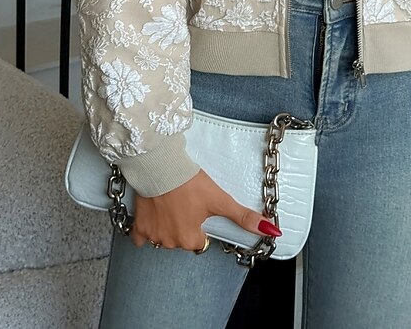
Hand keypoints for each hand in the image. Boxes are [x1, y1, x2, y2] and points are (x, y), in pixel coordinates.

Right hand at [129, 168, 281, 250]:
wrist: (161, 167)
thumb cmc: (190, 182)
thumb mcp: (220, 199)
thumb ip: (243, 217)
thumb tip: (271, 231)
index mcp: (191, 239)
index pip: (200, 241)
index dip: (200, 225)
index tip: (199, 211)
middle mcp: (172, 243)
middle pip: (182, 239)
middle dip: (184, 225)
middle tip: (185, 204)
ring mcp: (154, 236)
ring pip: (163, 238)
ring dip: (167, 225)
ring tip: (172, 204)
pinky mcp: (139, 227)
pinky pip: (141, 238)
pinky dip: (147, 230)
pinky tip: (154, 215)